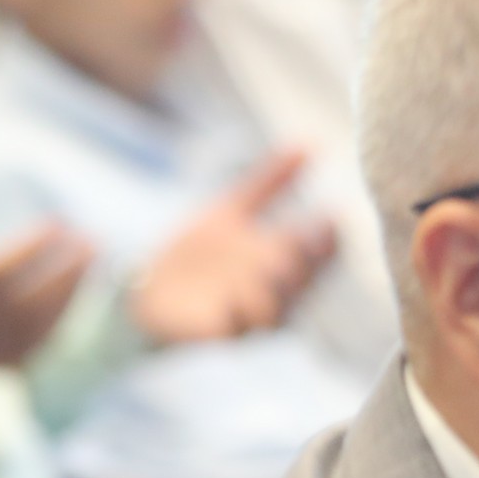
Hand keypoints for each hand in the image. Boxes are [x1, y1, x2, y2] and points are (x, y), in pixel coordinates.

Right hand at [0, 196, 91, 391]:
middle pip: (25, 308)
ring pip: (31, 336)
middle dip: (65, 275)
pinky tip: (69, 302)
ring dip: (67, 301)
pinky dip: (52, 330)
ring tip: (90, 266)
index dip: (31, 252)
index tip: (57, 225)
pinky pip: (22, 356)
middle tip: (93, 241)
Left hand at [129, 152, 335, 343]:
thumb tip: (308, 144)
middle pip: (297, 282)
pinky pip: (229, 331)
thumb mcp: (233, 211)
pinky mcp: (212, 333)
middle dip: (302, 263)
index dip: (326, 240)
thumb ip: (270, 183)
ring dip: (276, 289)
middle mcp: (270, 294)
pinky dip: (235, 317)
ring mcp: (244, 316)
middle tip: (302, 240)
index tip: (331, 218)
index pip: (316, 255)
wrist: (147, 290)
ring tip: (277, 267)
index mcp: (280, 265)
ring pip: (271, 310)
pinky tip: (235, 299)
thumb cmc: (199, 255)